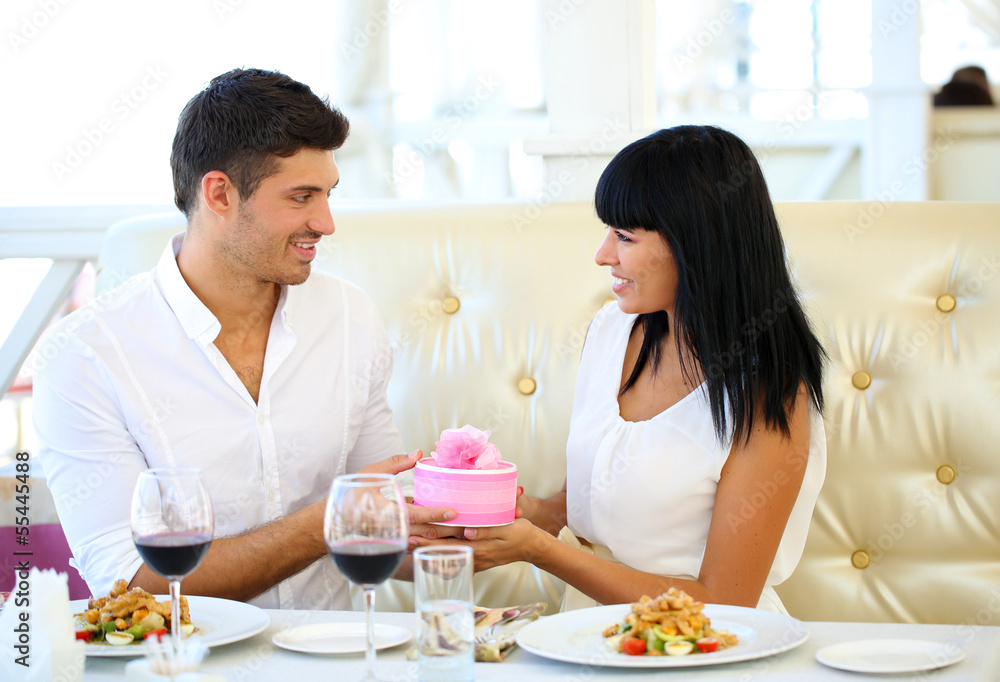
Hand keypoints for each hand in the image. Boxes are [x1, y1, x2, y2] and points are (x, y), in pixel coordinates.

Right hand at [358, 449, 459, 534]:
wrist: (332, 520)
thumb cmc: (350, 494)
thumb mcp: (371, 474)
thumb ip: (396, 464)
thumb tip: (418, 453)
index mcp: (385, 512)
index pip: (415, 516)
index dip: (435, 514)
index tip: (453, 512)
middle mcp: (390, 529)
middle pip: (423, 533)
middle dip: (445, 531)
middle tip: (467, 526)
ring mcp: (390, 539)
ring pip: (421, 541)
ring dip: (440, 539)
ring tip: (460, 533)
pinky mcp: (392, 542)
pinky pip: (413, 543)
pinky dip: (429, 542)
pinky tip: (443, 538)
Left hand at [410, 518, 542, 571]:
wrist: (531, 547)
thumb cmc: (520, 533)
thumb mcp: (506, 527)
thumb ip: (486, 530)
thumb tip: (467, 531)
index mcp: (477, 544)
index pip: (447, 539)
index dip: (428, 535)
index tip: (411, 531)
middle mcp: (472, 554)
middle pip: (441, 547)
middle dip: (421, 542)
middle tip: (402, 537)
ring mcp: (473, 558)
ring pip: (446, 552)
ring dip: (428, 547)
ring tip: (409, 544)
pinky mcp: (476, 558)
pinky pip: (455, 556)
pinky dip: (440, 554)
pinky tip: (430, 552)